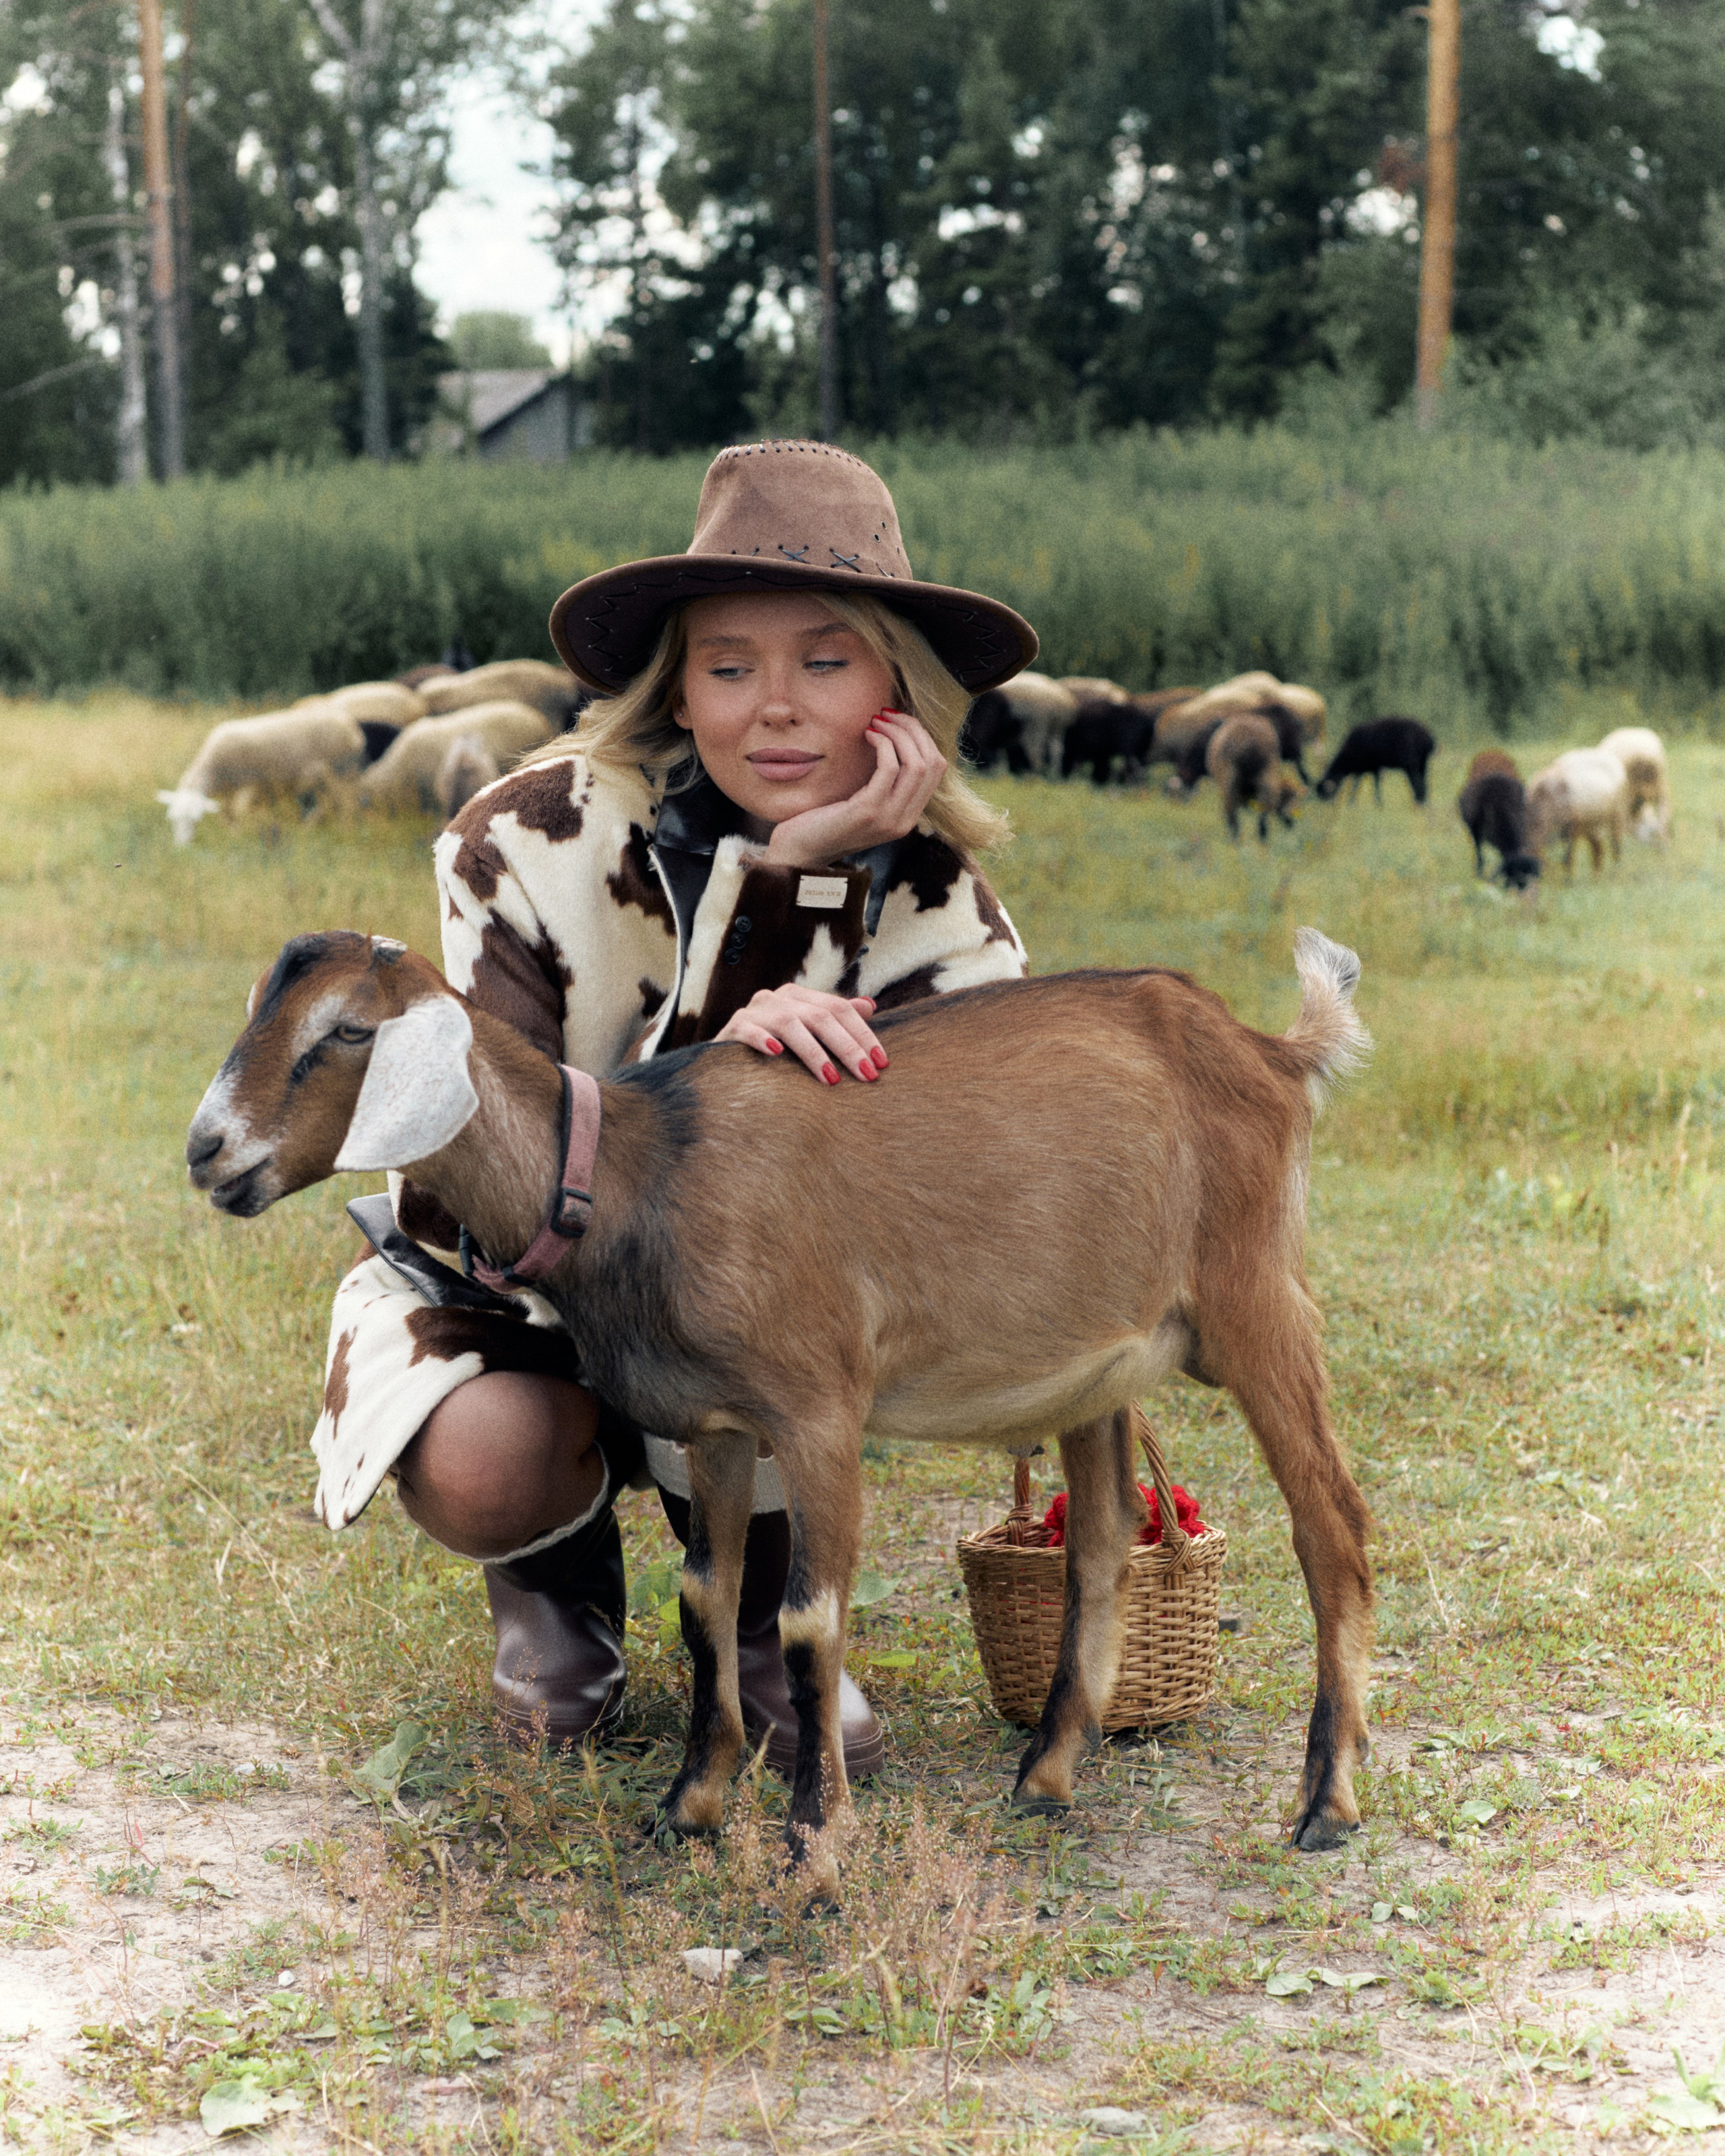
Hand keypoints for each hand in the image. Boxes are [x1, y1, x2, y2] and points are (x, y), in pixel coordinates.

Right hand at [715, 986, 889, 1085]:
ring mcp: (754, 1010)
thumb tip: (870, 1006)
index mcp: (800, 996)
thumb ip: (834, 1019)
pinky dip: (763, 1040)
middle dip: (848, 1047)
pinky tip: (776, 1054)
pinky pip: (749, 1030)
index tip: (882, 1062)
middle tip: (867, 1075)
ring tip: (832, 1078)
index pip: (839, 1009)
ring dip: (814, 1052)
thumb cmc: (775, 1051)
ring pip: (790, 1023)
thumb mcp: (807, 1034)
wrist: (727, 1063)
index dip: (863, 1034)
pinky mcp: (732, 1028)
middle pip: (820, 1016)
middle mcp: (778, 997)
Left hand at [762, 710, 945, 869]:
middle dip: (913, 730)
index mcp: (908, 816)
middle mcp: (905, 821)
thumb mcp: (864, 801)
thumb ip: (885, 783)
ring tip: (877, 720)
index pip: (937, 769)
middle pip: (932, 763)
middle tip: (888, 713)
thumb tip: (897, 737)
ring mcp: (889, 819)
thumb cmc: (826, 820)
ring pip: (916, 764)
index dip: (922, 737)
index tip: (899, 720)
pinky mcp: (868, 812)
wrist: (799, 850)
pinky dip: (882, 744)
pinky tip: (867, 734)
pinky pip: (889, 768)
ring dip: (898, 733)